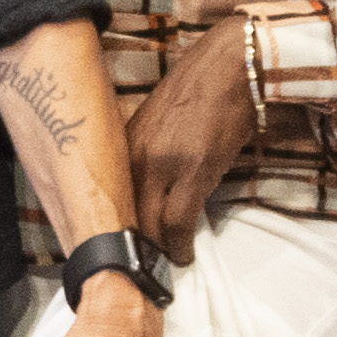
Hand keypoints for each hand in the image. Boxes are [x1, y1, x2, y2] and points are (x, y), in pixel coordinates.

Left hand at [127, 25, 262, 257]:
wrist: (229, 67)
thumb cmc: (197, 95)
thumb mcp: (155, 126)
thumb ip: (144, 157)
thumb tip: (143, 191)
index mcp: (123, 147)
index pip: (107, 198)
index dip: (110, 229)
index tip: (112, 249)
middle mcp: (136, 157)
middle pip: (124, 215)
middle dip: (130, 246)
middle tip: (136, 269)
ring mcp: (164, 164)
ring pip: (150, 222)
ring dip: (156, 249)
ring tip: (160, 266)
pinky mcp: (195, 170)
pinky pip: (180, 219)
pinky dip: (180, 243)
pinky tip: (182, 256)